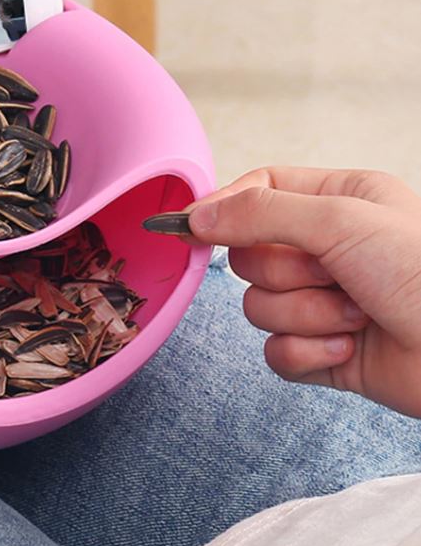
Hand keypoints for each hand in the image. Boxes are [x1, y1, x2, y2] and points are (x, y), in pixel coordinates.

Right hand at [185, 167, 420, 417]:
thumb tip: (197, 216)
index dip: (223, 210)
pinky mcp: (324, 351)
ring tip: (354, 316)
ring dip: (303, 315)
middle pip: (249, 256)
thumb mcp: (341, 220)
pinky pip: (275, 352)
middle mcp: (329, 248)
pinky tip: (347, 349)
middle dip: (284, 273)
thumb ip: (260, 213)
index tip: (190, 227)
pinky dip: (305, 354)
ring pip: (258, 307)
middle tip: (331, 274)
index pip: (257, 192)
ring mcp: (324, 302)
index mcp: (339, 200)